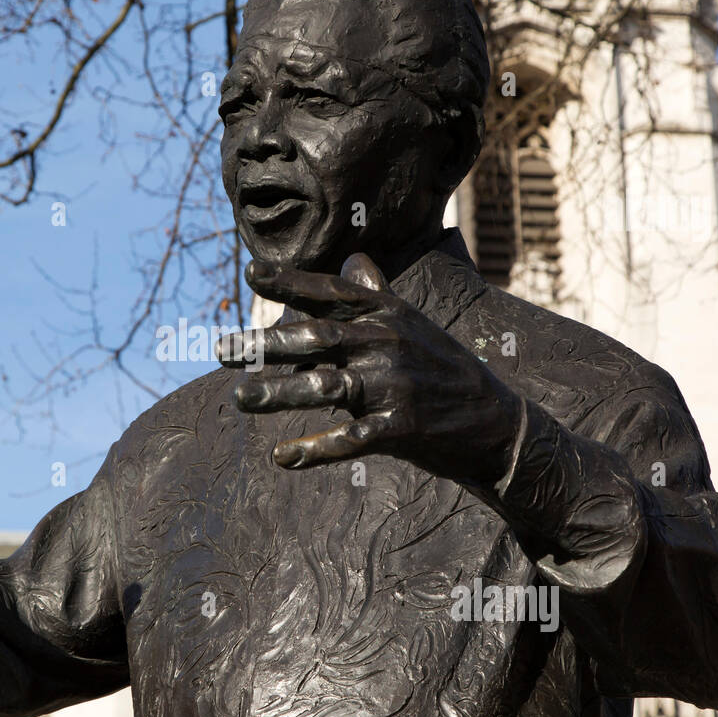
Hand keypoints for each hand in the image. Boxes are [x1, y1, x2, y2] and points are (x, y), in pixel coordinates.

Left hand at [216, 253, 522, 485]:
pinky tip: (281, 457)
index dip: (290, 282)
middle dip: (265, 344)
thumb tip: (353, 259)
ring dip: (278, 394)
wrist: (496, 423)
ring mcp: (395, 387)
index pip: (331, 294)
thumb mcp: (414, 324)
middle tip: (221, 350)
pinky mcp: (402, 428)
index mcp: (389, 315)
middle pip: (316, 338)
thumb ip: (377, 294)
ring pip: (325, 387)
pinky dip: (313, 451)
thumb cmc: (444, 369)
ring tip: (240, 398)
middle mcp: (388, 344)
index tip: (250, 274)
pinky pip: (348, 439)